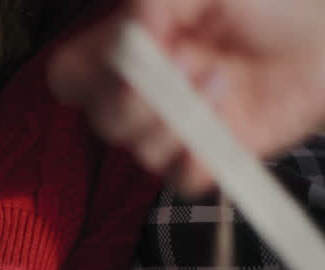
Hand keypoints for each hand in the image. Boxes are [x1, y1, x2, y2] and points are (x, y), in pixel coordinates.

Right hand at [50, 0, 324, 194]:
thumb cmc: (271, 3)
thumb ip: (157, 2)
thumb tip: (134, 31)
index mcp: (131, 51)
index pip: (70, 76)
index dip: (86, 74)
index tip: (133, 50)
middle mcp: (144, 93)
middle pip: (103, 121)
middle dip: (139, 100)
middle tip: (187, 62)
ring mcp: (177, 128)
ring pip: (141, 152)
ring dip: (180, 119)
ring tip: (224, 81)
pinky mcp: (212, 156)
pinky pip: (182, 180)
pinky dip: (198, 162)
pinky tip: (224, 130)